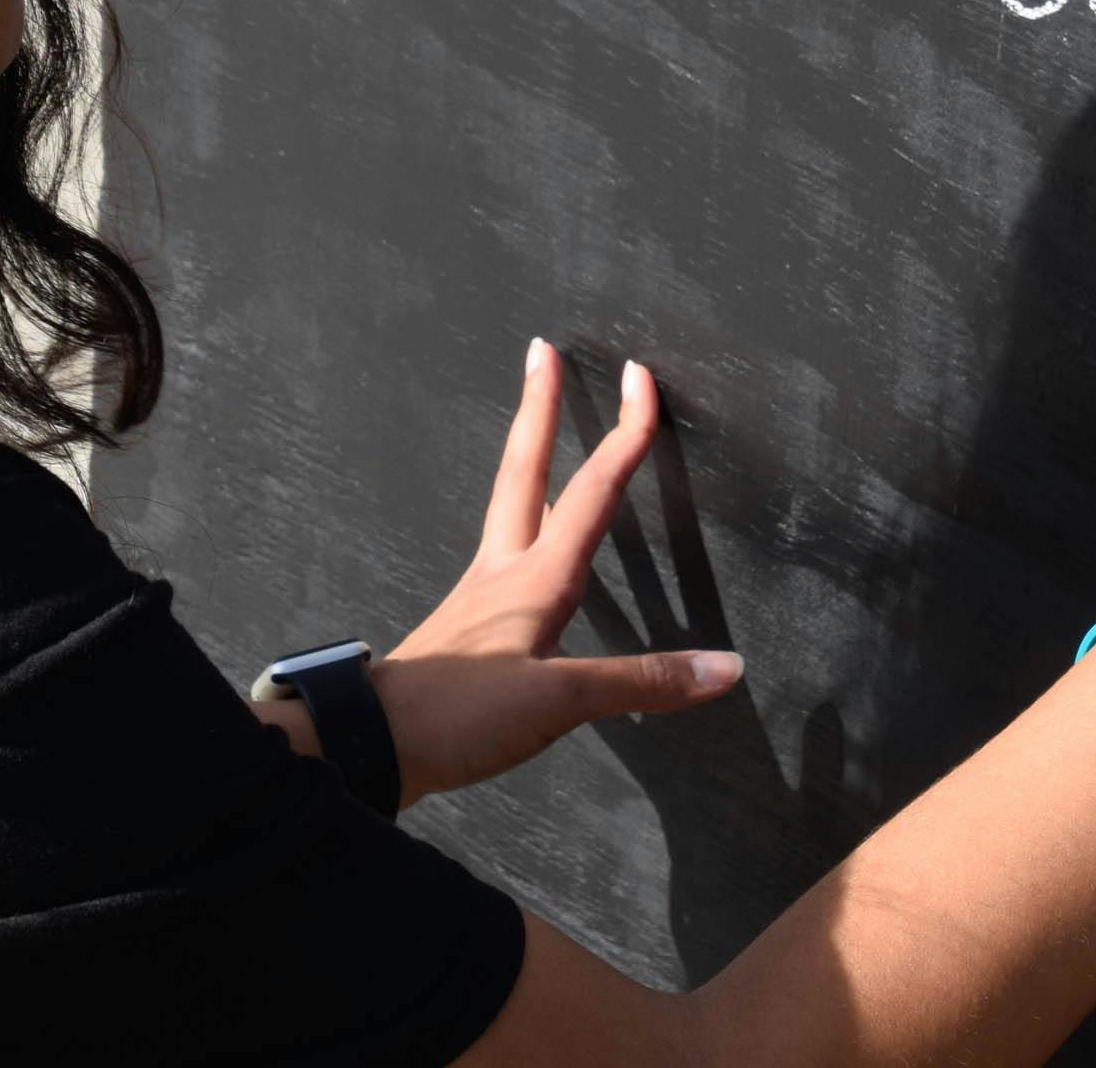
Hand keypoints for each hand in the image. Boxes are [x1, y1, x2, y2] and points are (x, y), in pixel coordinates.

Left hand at [372, 338, 745, 805]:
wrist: (371, 742)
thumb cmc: (458, 715)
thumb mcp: (559, 703)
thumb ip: (642, 682)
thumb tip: (725, 667)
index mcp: (535, 579)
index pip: (592, 492)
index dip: (623, 435)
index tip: (638, 380)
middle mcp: (504, 572)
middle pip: (524, 470)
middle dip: (539, 408)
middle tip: (541, 353)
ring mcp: (479, 596)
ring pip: (509, 506)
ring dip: (528, 459)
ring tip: (537, 431)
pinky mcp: (465, 627)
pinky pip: (501, 552)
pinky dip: (522, 524)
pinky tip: (526, 547)